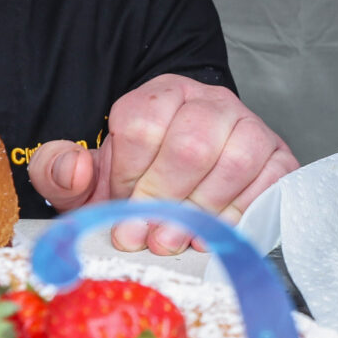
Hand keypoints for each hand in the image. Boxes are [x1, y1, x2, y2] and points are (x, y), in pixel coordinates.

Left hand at [27, 75, 299, 253]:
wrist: (190, 184)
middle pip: (190, 144)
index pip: (141, 125)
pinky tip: (214, 232)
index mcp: (160, 95)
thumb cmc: (137, 181)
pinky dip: (240, 214)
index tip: (120, 203)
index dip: (127, 173)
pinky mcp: (277, 159)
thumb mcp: (89, 176)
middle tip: (148, 238)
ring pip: (234, 161)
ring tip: (179, 241)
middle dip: (165, 200)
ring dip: (203, 210)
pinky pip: (269, 182)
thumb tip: (74, 170)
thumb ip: (59, 170)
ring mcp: (249, 127)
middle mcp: (209, 102)